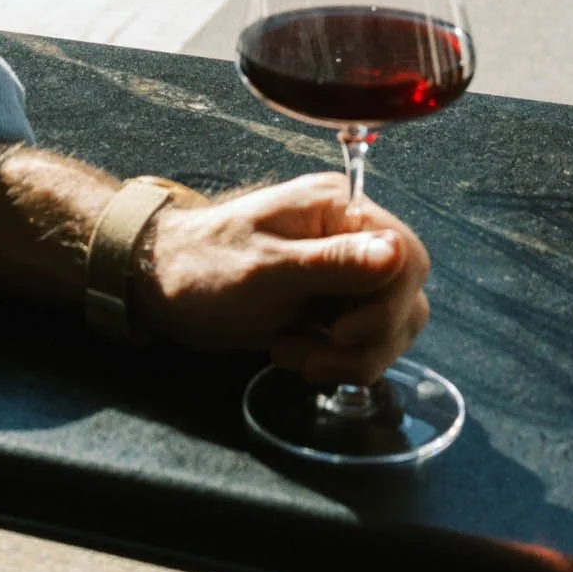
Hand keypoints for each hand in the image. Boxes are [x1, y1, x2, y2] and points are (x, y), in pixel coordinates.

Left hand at [136, 173, 429, 385]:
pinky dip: (337, 362)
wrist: (165, 288)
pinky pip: (365, 344)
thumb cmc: (206, 268)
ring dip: (348, 357)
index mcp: (340, 209)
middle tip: (311, 350)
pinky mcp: (333, 307)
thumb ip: (334, 263)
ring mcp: (345, 274)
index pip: (407, 255)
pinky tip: (295, 353)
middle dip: (364, 340)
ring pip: (390, 327)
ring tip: (293, 352)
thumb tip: (398, 255)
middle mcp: (351, 237)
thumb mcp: (267, 269)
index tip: (342, 332)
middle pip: (405, 298)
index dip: (388, 303)